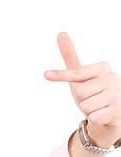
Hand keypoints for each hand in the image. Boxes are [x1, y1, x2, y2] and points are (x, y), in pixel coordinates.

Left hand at [44, 32, 120, 148]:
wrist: (111, 116)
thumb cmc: (93, 94)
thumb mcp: (80, 77)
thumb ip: (71, 57)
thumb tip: (61, 33)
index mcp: (103, 68)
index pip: (75, 74)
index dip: (60, 77)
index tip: (46, 74)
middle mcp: (112, 78)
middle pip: (80, 93)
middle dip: (82, 101)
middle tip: (92, 100)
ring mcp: (116, 94)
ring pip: (85, 107)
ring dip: (89, 111)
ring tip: (98, 108)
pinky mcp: (117, 111)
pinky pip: (93, 117)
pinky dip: (95, 120)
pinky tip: (104, 115)